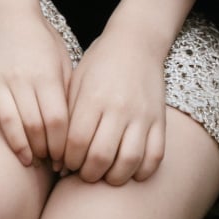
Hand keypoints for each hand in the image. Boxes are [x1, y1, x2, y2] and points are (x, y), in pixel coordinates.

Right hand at [0, 3, 72, 171]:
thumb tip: (75, 125)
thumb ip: (67, 89)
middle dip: (43, 151)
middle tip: (48, 163)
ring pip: (9, 123)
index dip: (61, 144)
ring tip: (27, 160)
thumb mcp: (61, 58)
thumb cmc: (40, 39)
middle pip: (35, 126)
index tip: (64, 157)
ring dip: (19, 148)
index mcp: (47, 75)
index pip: (57, 120)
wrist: (8, 13)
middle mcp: (23, 80)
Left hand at [63, 24, 165, 185]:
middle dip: (87, 174)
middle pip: (100, 157)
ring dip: (114, 177)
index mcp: (94, 96)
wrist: (137, 41)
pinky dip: (142, 171)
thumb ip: (67, 119)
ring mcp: (142, 114)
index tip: (66, 162)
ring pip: (129, 161)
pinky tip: (130, 168)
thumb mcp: (77, 82)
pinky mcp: (159, 120)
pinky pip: (155, 156)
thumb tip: (59, 162)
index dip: (68, 160)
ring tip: (106, 173)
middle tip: (85, 171)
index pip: (76, 143)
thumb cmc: (100, 63)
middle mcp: (119, 107)